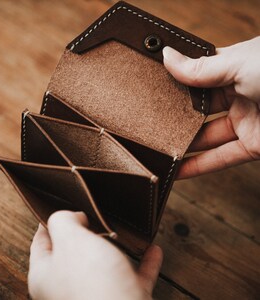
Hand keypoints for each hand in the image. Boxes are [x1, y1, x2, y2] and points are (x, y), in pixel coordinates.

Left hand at [28, 211, 162, 299]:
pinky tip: (153, 250)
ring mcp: (94, 295)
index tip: (61, 206)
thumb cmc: (93, 284)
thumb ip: (63, 221)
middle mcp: (67, 287)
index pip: (41, 241)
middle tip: (95, 216)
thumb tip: (72, 217)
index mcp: (46, 274)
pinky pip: (133, 277)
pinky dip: (143, 263)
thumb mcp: (71, 241)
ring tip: (123, 232)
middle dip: (85, 232)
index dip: (49, 221)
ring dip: (117, 247)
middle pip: (74, 253)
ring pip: (104, 265)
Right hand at [163, 37, 259, 178]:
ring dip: (183, 146)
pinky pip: (221, 158)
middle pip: (198, 111)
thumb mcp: (239, 63)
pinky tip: (178, 170)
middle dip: (175, 118)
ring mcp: (246, 122)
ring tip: (158, 149)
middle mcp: (239, 95)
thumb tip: (168, 56)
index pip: (197, 78)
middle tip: (150, 124)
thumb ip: (200, 68)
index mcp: (235, 69)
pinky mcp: (254, 146)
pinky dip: (198, 167)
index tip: (153, 92)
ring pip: (206, 138)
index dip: (176, 85)